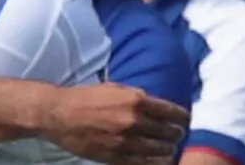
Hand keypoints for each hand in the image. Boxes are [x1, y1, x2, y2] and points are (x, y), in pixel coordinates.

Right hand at [43, 84, 187, 163]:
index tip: (184, 119)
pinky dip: (156, 162)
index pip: (172, 112)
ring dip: (168, 149)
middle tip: (177, 134)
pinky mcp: (117, 157)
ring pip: (161, 150)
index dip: (182, 117)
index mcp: (136, 100)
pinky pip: (145, 163)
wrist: (60, 114)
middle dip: (176, 133)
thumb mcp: (114, 88)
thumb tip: (157, 105)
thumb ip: (137, 96)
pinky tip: (160, 160)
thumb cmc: (85, 98)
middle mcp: (135, 121)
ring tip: (169, 148)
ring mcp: (127, 141)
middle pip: (170, 132)